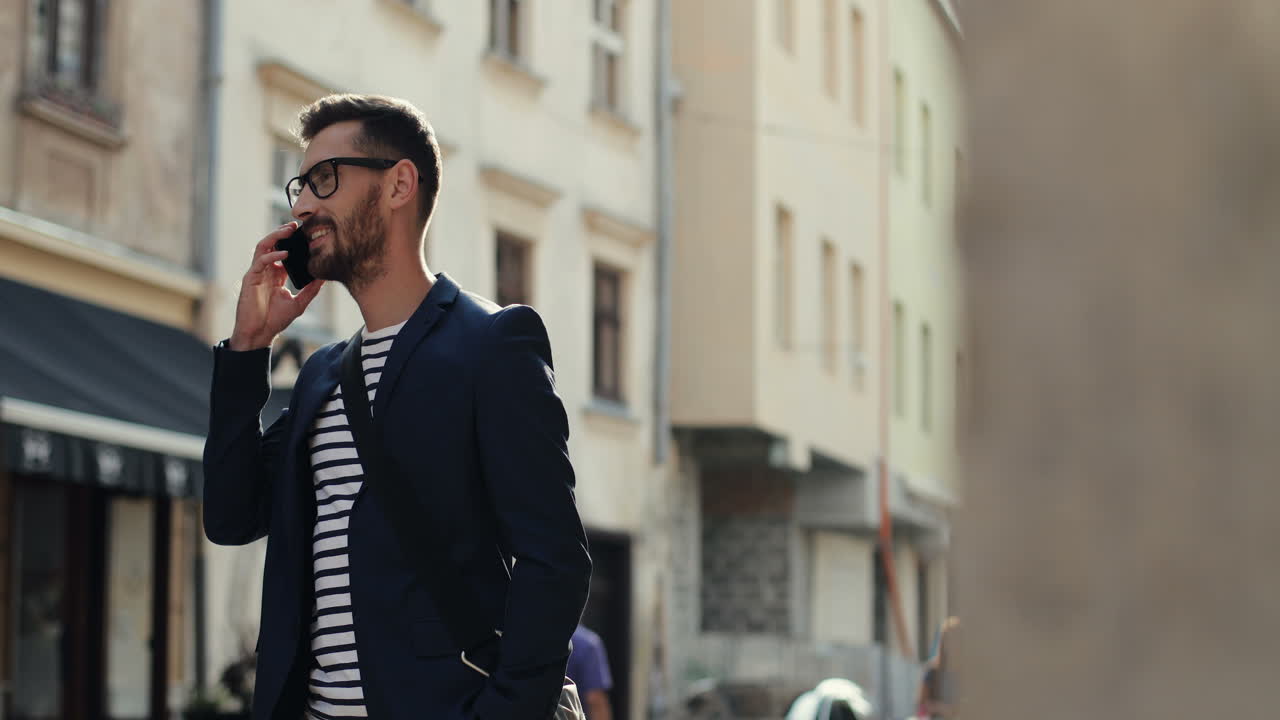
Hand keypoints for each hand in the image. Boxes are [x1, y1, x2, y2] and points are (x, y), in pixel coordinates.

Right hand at [228, 223, 324, 350]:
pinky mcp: (250, 279)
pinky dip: (272, 255)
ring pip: (263, 247)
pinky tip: (284, 254)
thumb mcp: (299, 303)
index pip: (284, 252)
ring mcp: (257, 273)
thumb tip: (325, 278)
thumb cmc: (275, 320)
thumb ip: (311, 290)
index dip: (292, 243)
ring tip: (288, 231)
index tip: (306, 235)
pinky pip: (260, 262)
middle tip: (295, 226)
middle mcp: (266, 271)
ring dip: (275, 237)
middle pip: (272, 245)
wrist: (259, 334)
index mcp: (276, 275)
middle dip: (282, 233)